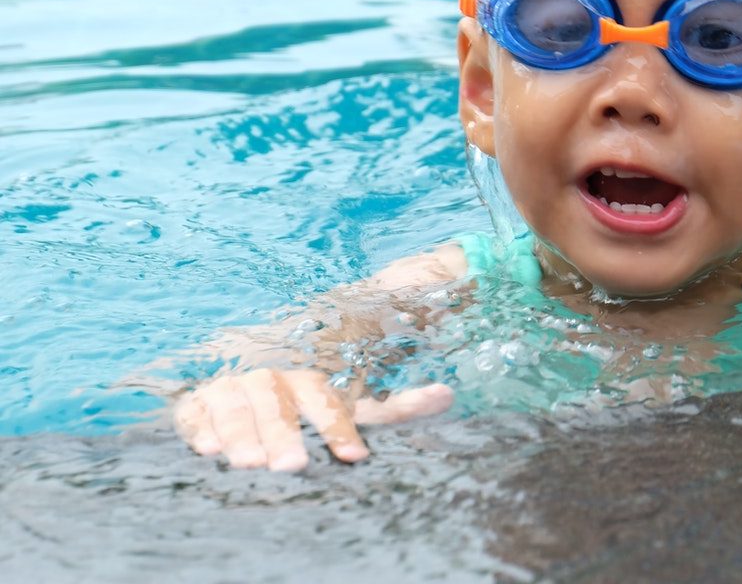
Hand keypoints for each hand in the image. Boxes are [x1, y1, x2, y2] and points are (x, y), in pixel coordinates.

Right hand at [174, 369, 453, 470]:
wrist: (246, 373)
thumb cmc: (310, 403)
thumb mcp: (352, 403)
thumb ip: (394, 405)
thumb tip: (447, 395)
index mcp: (309, 376)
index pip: (325, 395)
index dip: (339, 425)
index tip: (355, 457)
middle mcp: (271, 377)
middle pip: (278, 400)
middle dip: (285, 432)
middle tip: (294, 466)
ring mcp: (232, 386)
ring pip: (237, 403)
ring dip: (243, 432)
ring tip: (249, 464)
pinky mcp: (196, 402)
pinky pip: (195, 411)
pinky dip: (200, 427)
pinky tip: (206, 448)